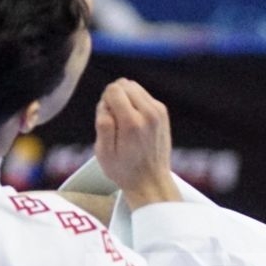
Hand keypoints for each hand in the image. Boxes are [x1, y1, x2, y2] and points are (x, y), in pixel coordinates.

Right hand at [93, 79, 179, 207]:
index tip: (106, 120)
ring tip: (124, 122)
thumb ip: (102, 124)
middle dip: (114, 97)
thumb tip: (106, 103)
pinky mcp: (163, 112)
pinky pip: (143, 94)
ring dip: (125, 99)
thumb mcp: (103, 152)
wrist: (151, 181)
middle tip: (115, 122)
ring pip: (134, 86)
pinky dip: (135, 102)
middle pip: (123, 84)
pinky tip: (134, 122)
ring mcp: (159, 112)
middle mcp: (149, 114)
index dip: (104, 102)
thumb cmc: (123, 169)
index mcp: (132, 123)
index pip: (113, 89)